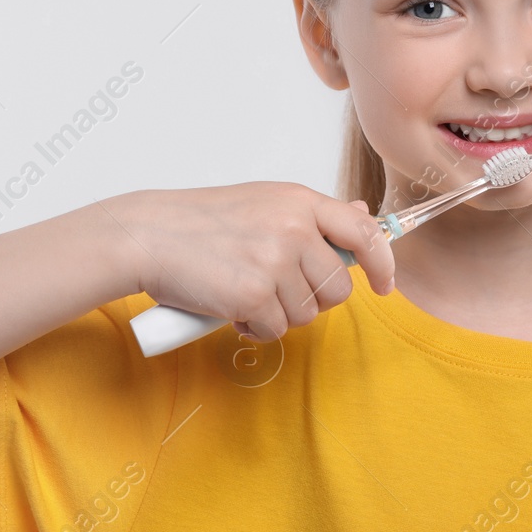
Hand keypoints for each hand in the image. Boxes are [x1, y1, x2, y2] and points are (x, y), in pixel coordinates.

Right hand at [106, 184, 394, 341]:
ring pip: (307, 314)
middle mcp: (294, 228)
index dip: (382, 262)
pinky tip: (230, 305)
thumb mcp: (264, 203)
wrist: (147, 235)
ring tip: (245, 290)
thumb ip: (314, 216)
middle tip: (275, 288)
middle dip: (312, 299)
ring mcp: (275, 262)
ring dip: (279, 314)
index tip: (383, 283)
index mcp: (300, 201)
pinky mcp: (254, 295)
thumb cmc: (202, 222)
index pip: (364, 231)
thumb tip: (364, 218)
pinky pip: (276, 330)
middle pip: (338, 288)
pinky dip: (255, 327)